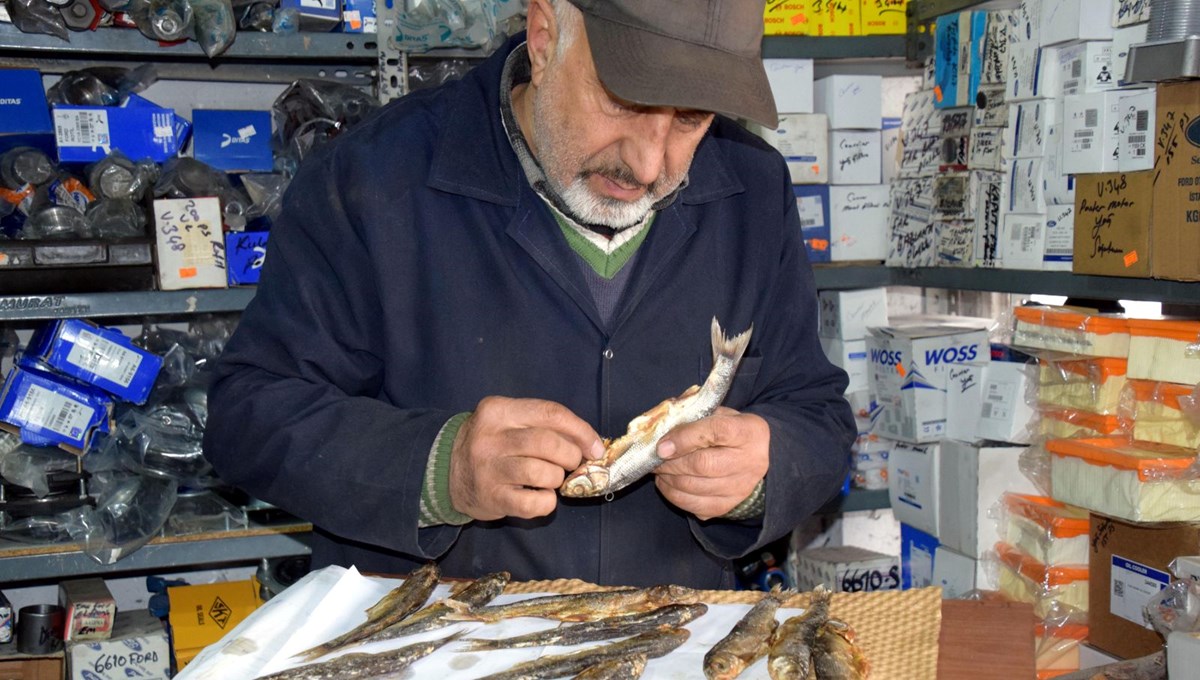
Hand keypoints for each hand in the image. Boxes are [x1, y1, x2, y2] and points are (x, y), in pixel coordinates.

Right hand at [449, 396, 603, 520]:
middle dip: (570, 456)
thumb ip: (544, 425)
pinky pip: (533, 503)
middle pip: (548, 443)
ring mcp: (488, 469)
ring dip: (557, 478)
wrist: (448, 472)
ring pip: (543, 473)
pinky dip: (547, 502)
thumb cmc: (491, 444)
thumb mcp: (509, 421)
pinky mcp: (490, 498)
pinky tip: (540, 496)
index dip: (581, 430)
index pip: (551, 413)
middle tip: (570, 463)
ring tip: (551, 479)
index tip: (595, 446)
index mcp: (498, 410)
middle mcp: (490, 437)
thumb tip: (589, 442)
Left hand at [653, 407, 769, 520]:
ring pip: (695, 487)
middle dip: (671, 462)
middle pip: (703, 465)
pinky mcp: (729, 506)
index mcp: (749, 431)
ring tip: (658, 470)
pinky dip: (674, 495)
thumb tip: (661, 430)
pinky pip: (695, 506)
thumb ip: (694, 417)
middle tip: (654, 459)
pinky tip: (667, 483)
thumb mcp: (719, 414)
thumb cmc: (730, 431)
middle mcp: (750, 462)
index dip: (685, 438)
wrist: (757, 457)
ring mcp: (741, 487)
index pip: (717, 432)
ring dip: (668, 479)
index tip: (662, 445)